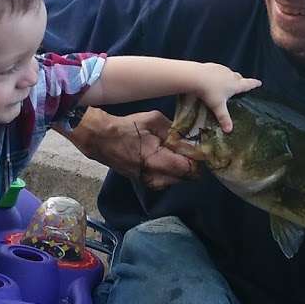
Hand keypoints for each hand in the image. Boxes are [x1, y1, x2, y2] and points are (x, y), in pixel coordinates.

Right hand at [55, 107, 197, 190]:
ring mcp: (149, 182)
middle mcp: (155, 177)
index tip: (204, 149)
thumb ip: (174, 131)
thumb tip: (190, 139)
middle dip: (193, 165)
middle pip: (186, 178)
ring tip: (182, 153)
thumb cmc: (127, 127)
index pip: (189, 169)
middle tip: (195, 150)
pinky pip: (167, 180)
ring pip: (177, 180)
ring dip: (183, 169)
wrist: (100, 139)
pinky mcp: (145, 182)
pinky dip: (172, 171)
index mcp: (157, 162)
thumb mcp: (153, 121)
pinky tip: (170, 157)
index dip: (199, 160)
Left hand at [191, 63, 260, 131]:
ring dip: (230, 77)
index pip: (248, 84)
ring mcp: (222, 69)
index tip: (259, 83)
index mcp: (235, 85)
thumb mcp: (217, 106)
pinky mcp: (213, 66)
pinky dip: (219, 74)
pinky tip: (213, 78)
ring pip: (229, 72)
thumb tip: (229, 130)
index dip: (254, 84)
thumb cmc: (209, 92)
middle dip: (241, 80)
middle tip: (241, 84)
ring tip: (226, 82)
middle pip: (239, 77)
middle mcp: (230, 75)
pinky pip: (219, 70)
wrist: (196, 77)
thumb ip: (224, 118)